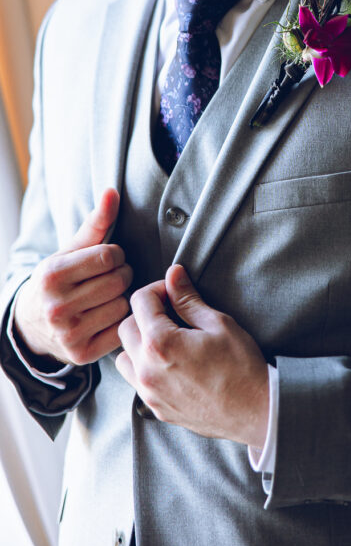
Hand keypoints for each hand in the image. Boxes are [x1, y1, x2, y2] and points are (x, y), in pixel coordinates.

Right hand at [13, 188, 131, 366]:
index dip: (116, 255)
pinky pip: (122, 329)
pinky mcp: (82, 354)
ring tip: (109, 295)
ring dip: (122, 297)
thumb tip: (112, 191)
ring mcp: (69, 334)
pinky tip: (109, 315)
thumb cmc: (59, 280)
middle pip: (118, 281)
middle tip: (111, 277)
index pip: (109, 256)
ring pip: (122, 304)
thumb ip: (95, 222)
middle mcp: (56, 306)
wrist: (33, 325)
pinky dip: (121, 320)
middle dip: (121, 274)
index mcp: (51, 275)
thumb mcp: (70, 250)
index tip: (109, 259)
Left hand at [116, 265, 268, 447]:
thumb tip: (173, 274)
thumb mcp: (218, 323)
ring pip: (124, 357)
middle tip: (172, 313)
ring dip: (139, 343)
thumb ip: (188, 299)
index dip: (158, 289)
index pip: (139, 301)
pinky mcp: (156, 408)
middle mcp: (146, 369)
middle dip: (145, 314)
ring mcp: (149, 392)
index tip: (174, 292)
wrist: (255, 411)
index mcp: (160, 343)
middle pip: (125, 327)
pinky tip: (171, 364)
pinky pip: (136, 381)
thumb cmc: (241, 366)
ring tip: (167, 340)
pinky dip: (144, 368)